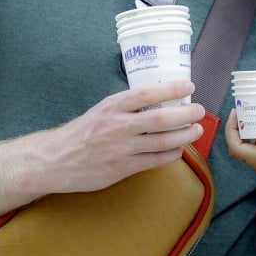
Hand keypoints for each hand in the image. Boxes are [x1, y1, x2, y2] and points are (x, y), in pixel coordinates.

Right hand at [41, 80, 205, 194]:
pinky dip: (171, 154)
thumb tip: (158, 99)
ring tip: (196, 130)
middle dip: (186, 114)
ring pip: (162, 141)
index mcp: (113, 105)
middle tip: (199, 111)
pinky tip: (179, 149)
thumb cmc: (82, 132)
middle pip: (161, 118)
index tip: (189, 87)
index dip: (172, 89)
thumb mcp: (102, 110)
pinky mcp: (122, 168)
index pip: (148, 93)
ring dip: (184, 135)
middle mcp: (118, 125)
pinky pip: (154, 161)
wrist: (56, 160)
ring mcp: (121, 148)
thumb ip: (127, 106)